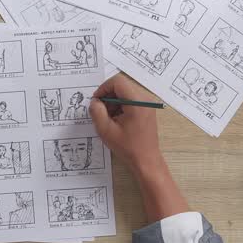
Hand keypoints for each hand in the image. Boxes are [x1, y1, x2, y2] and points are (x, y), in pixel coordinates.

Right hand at [89, 73, 187, 221]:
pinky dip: (121, 105)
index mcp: (137, 102)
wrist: (146, 161)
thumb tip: (95, 101)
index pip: (117, 81)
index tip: (96, 101)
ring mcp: (148, 104)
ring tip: (108, 117)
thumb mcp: (106, 130)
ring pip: (126, 92)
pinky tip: (116, 120)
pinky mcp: (148, 110)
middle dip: (108, 95)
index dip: (103, 88)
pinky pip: (131, 100)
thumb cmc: (127, 147)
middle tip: (100, 110)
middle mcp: (145, 99)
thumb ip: (97, 112)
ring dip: (114, 101)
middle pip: (122, 85)